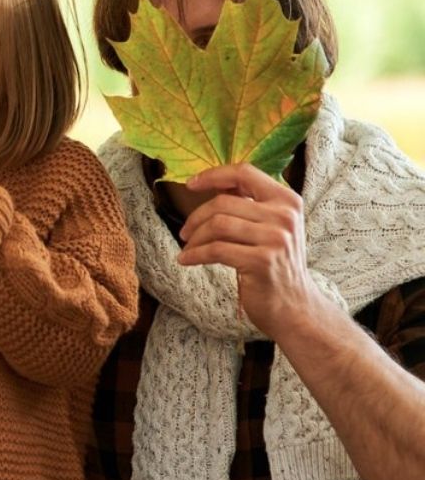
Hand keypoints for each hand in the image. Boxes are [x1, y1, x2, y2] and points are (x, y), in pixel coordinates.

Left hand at [178, 163, 316, 337]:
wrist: (294, 307)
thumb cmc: (274, 264)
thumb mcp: (271, 227)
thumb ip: (249, 204)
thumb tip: (213, 184)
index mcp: (287, 200)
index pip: (244, 172)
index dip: (213, 175)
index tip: (191, 184)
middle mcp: (285, 216)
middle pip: (223, 202)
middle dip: (196, 217)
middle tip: (185, 232)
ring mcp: (276, 238)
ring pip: (217, 224)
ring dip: (194, 237)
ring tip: (188, 247)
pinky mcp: (262, 261)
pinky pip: (216, 250)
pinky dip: (195, 254)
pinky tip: (186, 260)